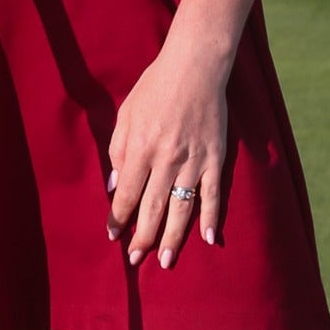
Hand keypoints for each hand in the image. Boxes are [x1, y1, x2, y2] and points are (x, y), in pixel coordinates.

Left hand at [105, 43, 229, 269]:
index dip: (120, 217)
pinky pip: (213, 193)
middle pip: (153, 207)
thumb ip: (119, 151)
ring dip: (174, 237)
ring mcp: (194, 161)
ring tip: (167, 261)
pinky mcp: (216, 158)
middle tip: (135, 260)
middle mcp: (167, 159)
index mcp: (141, 148)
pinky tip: (210, 239)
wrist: (194, 68)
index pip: (128, 194)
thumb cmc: (154, 89)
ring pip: (182, 207)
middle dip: (143, 237)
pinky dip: (213, 217)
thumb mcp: (126, 115)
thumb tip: (118, 186)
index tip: (114, 235)